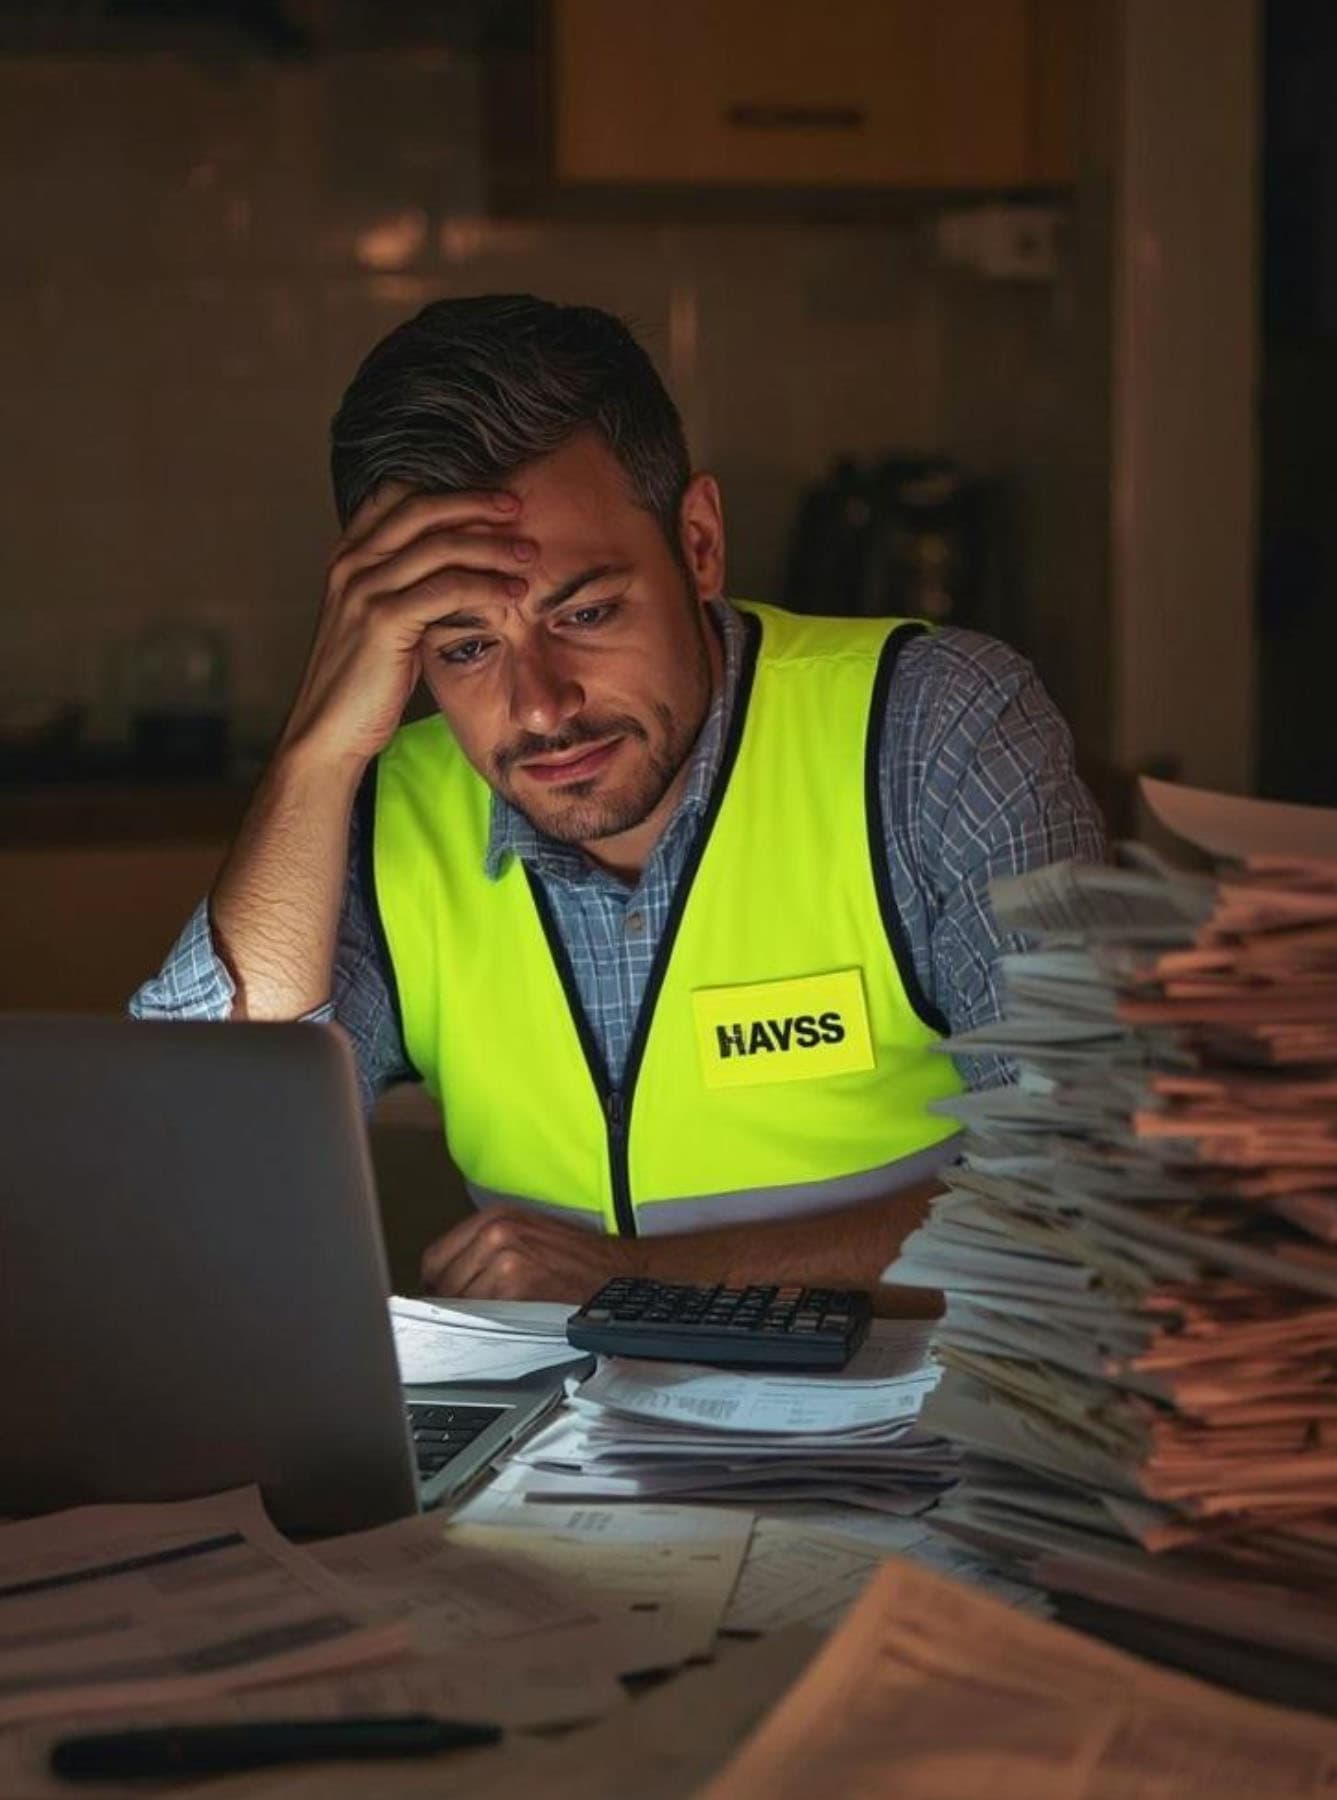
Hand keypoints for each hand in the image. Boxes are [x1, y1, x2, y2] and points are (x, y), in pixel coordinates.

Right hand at [279, 484, 536, 770]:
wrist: (328, 729)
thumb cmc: (363, 680)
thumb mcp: (378, 619)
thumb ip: (403, 584)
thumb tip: (454, 564)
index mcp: (347, 556)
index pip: (397, 496)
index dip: (447, 492)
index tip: (491, 500)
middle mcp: (351, 563)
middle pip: (421, 510)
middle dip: (475, 504)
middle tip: (517, 509)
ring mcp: (363, 590)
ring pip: (439, 547)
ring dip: (491, 547)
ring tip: (528, 555)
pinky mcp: (382, 621)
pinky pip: (446, 590)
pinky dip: (485, 586)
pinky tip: (512, 592)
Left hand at [420, 1207, 642, 1302]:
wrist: (617, 1272)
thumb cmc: (576, 1258)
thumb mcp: (526, 1234)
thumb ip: (484, 1248)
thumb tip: (445, 1279)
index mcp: (497, 1217)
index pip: (435, 1256)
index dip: (436, 1283)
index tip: (441, 1297)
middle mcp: (497, 1233)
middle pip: (442, 1281)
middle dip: (450, 1302)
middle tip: (468, 1314)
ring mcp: (506, 1259)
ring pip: (459, 1301)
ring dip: (470, 1316)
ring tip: (494, 1317)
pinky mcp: (518, 1287)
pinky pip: (482, 1315)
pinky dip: (488, 1323)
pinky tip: (507, 1322)